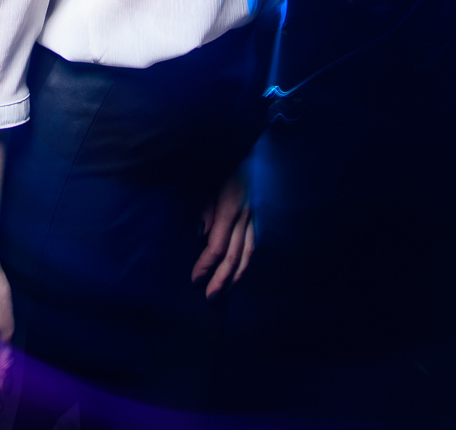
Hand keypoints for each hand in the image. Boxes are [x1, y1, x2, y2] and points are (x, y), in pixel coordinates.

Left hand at [192, 171, 255, 297]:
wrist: (258, 155)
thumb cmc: (228, 168)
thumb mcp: (212, 183)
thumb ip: (206, 209)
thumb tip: (200, 235)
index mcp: (230, 208)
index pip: (217, 246)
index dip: (206, 265)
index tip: (195, 280)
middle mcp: (246, 217)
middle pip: (234, 256)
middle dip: (221, 280)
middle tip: (210, 299)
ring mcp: (256, 219)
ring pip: (247, 255)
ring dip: (235, 277)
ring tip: (224, 294)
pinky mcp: (260, 219)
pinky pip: (254, 246)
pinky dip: (247, 264)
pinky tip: (239, 275)